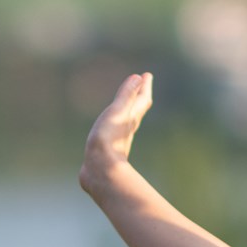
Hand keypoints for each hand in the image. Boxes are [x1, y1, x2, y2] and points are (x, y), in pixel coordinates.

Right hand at [80, 72, 154, 197]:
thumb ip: (126, 95)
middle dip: (139, 95)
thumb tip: (139, 77)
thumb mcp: (117, 112)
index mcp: (131, 118)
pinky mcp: (109, 149)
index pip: (142, 100)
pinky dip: (117, 123)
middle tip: (141, 84)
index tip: (147, 76)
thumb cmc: (108, 139)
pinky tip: (112, 128)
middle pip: (137, 109)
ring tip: (127, 104)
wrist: (99, 170)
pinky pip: (116, 131)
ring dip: (129, 109)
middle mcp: (128, 129)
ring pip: (128, 121)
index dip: (144, 87)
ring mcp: (119, 140)